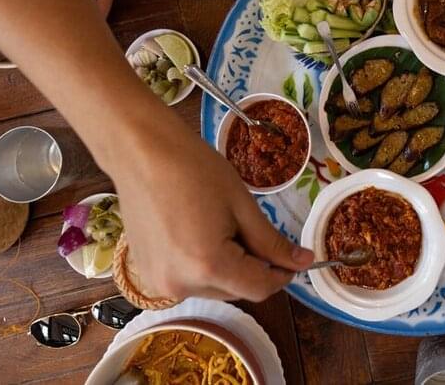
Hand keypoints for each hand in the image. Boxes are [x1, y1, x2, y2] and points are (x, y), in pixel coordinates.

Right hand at [114, 120, 313, 301]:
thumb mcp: (242, 205)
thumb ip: (272, 242)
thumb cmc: (194, 169)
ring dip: (228, 268)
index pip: (259, 288)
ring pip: (213, 287)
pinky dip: (203, 266)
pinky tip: (199, 232)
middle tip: (253, 230)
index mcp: (208, 266)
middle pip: (236, 290)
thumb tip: (303, 263)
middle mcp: (181, 286)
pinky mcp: (146, 275)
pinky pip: (189, 280)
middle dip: (254, 268)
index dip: (282, 274)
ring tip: (221, 226)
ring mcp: (159, 283)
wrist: (140, 153)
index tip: (295, 257)